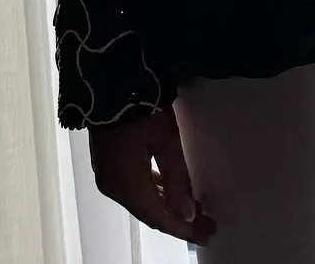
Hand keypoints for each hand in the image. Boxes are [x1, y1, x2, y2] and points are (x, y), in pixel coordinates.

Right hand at [89, 107, 215, 245]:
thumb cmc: (140, 108)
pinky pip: (133, 187)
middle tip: (206, 223)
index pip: (160, 219)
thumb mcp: (165, 141)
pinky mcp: (108, 163)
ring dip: (167, 205)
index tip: (207, 232)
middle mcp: (114, 187)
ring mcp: (108, 175)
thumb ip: (177, 179)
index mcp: (127, 186)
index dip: (185, 230)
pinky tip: (168, 189)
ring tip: (193, 207)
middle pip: (150, 213)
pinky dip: (153, 192)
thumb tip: (188, 215)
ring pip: (142, 201)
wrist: (108, 82)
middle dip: (178, 220)